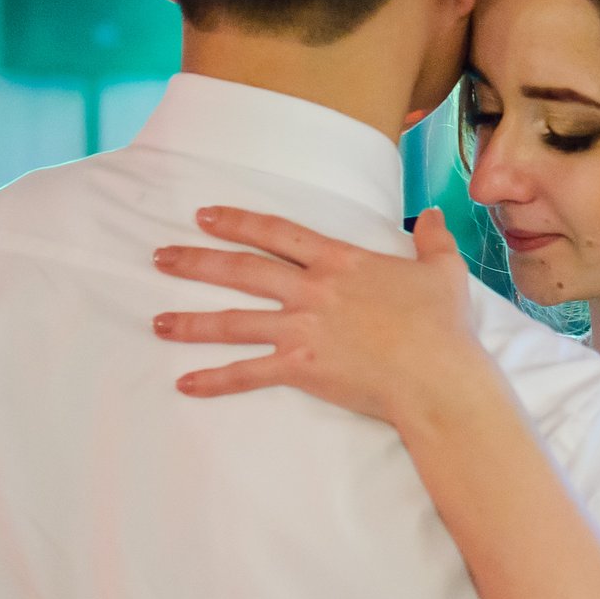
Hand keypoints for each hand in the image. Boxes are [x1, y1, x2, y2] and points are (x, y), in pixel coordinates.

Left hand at [151, 207, 481, 424]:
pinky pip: (249, 374)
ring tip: (157, 322)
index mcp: (340, 262)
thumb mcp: (443, 272)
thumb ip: (433, 240)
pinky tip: (185, 384)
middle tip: (160, 257)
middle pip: (242, 271)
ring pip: (234, 321)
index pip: (278, 234)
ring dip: (192, 321)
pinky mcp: (301, 368)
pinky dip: (216, 380)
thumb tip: (431, 214)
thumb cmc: (443, 325)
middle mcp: (312, 290)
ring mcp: (302, 329)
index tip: (205, 215)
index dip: (238, 222)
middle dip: (197, 261)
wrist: (438, 374)